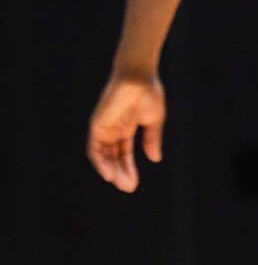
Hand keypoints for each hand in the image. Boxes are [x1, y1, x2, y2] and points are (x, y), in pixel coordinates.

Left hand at [88, 73, 165, 192]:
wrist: (139, 77)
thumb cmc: (149, 93)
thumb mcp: (154, 120)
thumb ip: (152, 139)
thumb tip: (155, 159)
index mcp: (126, 128)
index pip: (124, 153)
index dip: (128, 169)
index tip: (134, 184)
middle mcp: (113, 129)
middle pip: (113, 157)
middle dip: (120, 173)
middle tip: (128, 188)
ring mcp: (104, 127)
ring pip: (103, 155)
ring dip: (110, 171)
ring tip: (120, 183)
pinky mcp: (97, 124)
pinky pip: (94, 147)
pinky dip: (100, 161)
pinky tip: (108, 173)